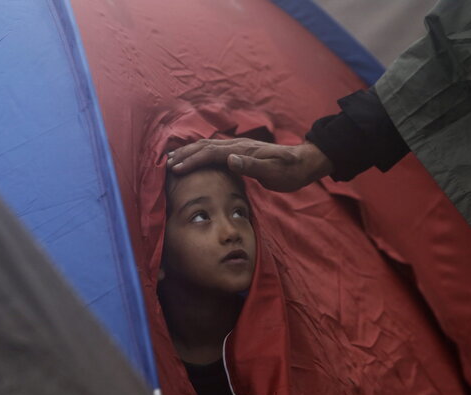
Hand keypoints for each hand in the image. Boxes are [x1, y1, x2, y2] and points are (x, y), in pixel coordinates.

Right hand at [167, 138, 333, 191]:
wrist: (303, 163)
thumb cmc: (289, 171)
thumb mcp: (274, 172)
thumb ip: (252, 166)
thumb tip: (230, 159)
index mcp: (241, 150)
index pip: (210, 153)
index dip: (192, 160)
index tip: (175, 169)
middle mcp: (237, 146)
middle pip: (204, 147)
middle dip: (185, 154)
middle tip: (167, 164)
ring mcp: (238, 148)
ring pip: (208, 146)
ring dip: (190, 152)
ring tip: (174, 159)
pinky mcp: (240, 153)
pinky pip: (215, 151)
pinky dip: (200, 153)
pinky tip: (195, 158)